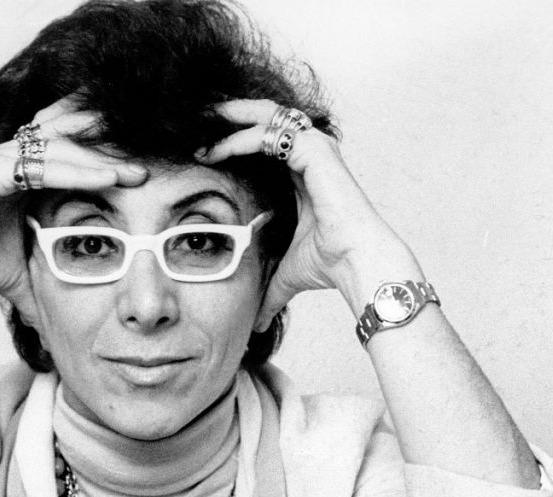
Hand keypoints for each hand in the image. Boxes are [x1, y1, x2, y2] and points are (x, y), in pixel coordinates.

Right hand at [0, 97, 147, 315]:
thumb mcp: (27, 273)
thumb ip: (51, 284)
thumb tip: (71, 322)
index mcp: (29, 177)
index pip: (77, 160)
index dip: (109, 165)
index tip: (144, 182)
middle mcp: (19, 162)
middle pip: (75, 145)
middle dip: (112, 153)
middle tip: (151, 168)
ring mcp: (5, 162)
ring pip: (63, 149)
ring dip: (102, 159)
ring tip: (136, 172)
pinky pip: (42, 164)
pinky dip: (77, 169)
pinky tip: (106, 177)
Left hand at [196, 99, 421, 327]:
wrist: (355, 263)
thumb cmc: (329, 265)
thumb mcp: (287, 273)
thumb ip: (269, 289)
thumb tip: (256, 325)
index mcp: (302, 174)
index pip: (266, 141)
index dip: (234, 138)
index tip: (201, 149)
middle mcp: (310, 155)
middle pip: (266, 118)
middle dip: (230, 115)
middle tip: (197, 118)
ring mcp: (314, 150)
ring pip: (267, 116)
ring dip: (231, 119)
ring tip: (201, 125)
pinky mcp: (315, 151)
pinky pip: (270, 135)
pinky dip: (240, 139)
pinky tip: (217, 152)